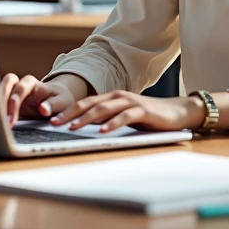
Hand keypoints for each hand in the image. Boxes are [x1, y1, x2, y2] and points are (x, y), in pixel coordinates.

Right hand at [1, 74, 76, 125]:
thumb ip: (53, 105)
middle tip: (4, 122)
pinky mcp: (8, 105)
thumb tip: (43, 109)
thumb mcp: (62, 103)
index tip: (13, 117)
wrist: (57, 102)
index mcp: (33, 84)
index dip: (15, 101)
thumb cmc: (60, 100)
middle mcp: (20, 86)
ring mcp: (12, 94)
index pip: (21, 87)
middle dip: (2, 102)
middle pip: (6, 83)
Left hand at [51, 90, 205, 132]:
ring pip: (103, 109)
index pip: (84, 103)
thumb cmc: (149, 117)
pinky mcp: (143, 110)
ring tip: (72, 127)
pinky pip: (124, 117)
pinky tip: (102, 131)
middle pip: (89, 104)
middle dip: (69, 113)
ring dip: (86, 118)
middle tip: (54, 123)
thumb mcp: (124, 118)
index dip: (67, 110)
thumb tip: (83, 130)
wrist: (178, 111)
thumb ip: (107, 120)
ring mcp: (130, 102)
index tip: (51, 119)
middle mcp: (118, 97)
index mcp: (111, 98)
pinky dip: (112, 124)